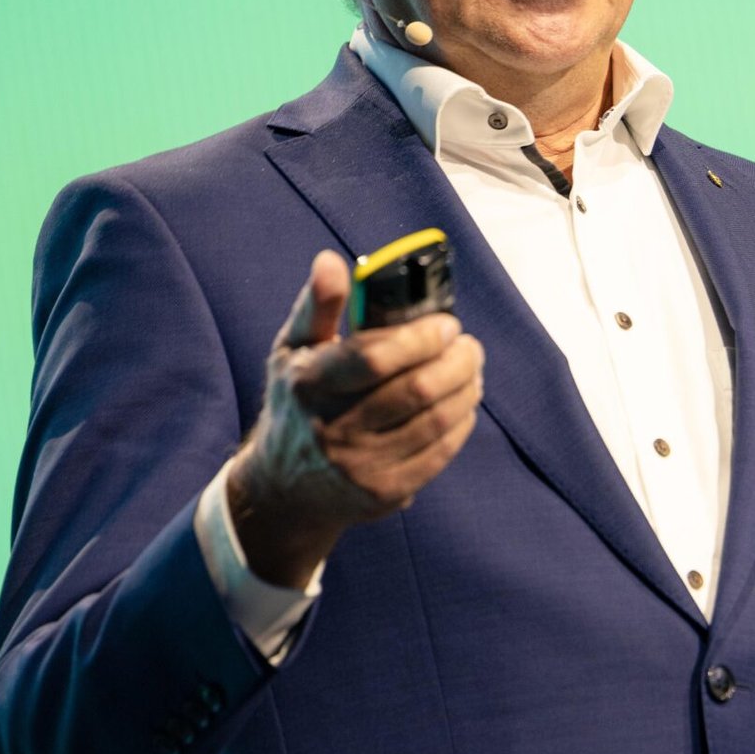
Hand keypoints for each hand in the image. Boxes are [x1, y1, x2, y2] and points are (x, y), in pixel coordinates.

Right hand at [227, 251, 484, 587]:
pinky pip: (439, 452)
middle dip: (456, 361)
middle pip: (417, 389)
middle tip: (469, 346)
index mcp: (309, 385)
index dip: (422, 338)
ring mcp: (359, 466)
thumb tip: (331, 260)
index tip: (447, 325)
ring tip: (470, 370)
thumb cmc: (298, 403)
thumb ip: (318, 304)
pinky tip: (462, 404)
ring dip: (465, 389)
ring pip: (435, 420)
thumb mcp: (294, 351)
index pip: (375, 358)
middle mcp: (332, 429)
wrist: (284, 488)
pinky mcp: (384, 492)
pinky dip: (460, 423)